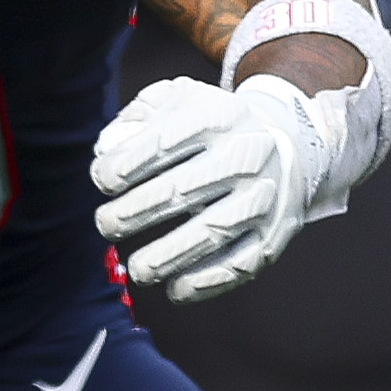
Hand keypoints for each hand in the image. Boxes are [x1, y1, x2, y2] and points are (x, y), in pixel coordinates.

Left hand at [95, 64, 385, 300]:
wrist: (286, 143)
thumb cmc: (212, 125)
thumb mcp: (176, 101)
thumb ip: (136, 119)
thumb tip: (107, 150)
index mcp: (219, 116)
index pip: (167, 140)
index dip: (129, 163)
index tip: (103, 181)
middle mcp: (247, 154)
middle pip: (186, 188)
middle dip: (138, 211)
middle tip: (107, 224)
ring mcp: (265, 196)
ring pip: (214, 231)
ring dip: (170, 255)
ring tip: (139, 269)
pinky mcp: (275, 233)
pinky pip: (241, 263)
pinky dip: (207, 282)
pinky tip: (176, 289)